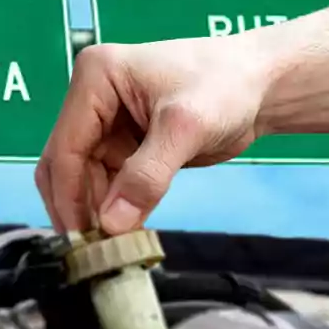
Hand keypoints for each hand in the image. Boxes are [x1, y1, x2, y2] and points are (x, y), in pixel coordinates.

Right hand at [35, 34, 270, 234]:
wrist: (261, 86)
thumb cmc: (227, 85)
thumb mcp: (186, 128)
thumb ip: (146, 175)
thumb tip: (111, 224)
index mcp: (96, 78)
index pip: (67, 146)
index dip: (70, 195)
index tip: (82, 238)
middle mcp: (94, 99)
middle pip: (67, 165)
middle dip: (77, 207)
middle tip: (93, 251)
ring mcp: (108, 124)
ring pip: (84, 179)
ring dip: (95, 213)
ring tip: (110, 250)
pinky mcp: (126, 146)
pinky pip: (108, 184)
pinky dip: (114, 210)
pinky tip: (124, 235)